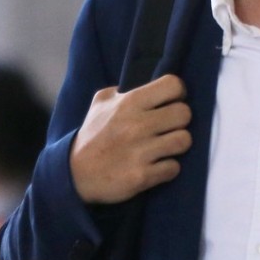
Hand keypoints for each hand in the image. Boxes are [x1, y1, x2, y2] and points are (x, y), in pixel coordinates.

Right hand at [69, 74, 191, 203]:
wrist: (74, 174)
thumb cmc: (92, 135)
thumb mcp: (100, 103)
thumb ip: (122, 90)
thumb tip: (145, 83)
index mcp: (130, 102)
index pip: (173, 85)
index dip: (177, 92)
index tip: (171, 101)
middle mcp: (137, 125)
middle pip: (184, 113)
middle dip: (180, 120)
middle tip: (169, 126)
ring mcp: (141, 152)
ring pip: (184, 140)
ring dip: (177, 144)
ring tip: (167, 146)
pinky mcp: (142, 176)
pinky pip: (173, 168)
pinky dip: (169, 168)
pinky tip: (158, 165)